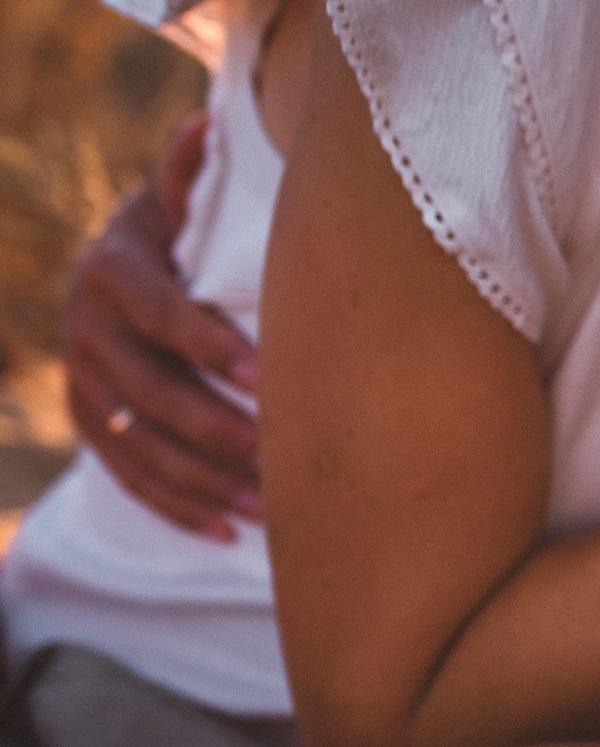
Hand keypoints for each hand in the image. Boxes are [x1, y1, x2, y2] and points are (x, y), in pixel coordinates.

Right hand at [60, 112, 260, 540]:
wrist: (117, 270)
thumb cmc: (177, 234)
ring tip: (270, 510)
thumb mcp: (180, 205)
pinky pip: (128, 475)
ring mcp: (84, 383)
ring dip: (206, 481)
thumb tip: (205, 123)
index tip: (264, 375)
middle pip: (153, 393)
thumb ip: (191, 180)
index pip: (162, 314)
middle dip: (218, 431)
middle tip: (281, 461)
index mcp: (115, 273)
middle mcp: (88, 331)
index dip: (209, 345)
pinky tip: (226, 534)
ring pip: (142, 444)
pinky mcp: (91, 423)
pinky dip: (177, 506)